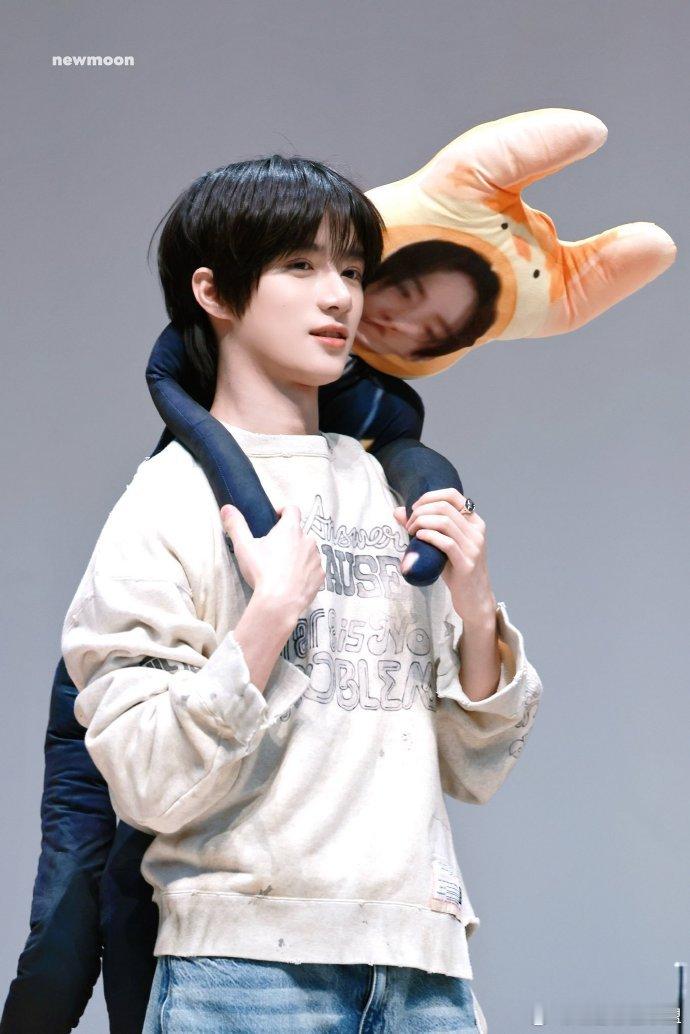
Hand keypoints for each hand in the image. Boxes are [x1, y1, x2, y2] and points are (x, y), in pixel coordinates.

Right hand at [220, 503, 325, 620]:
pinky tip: (292, 581)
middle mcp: (308, 540)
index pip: (292, 509)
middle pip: (299, 533)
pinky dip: (305, 572)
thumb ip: (236, 525)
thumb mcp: (244, 547)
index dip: (283, 511)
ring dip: (298, 555)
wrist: (280, 602)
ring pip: (307, 551)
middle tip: (272, 551)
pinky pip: (313, 569)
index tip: (274, 519)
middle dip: (288, 538)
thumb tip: (227, 508)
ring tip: (282, 569)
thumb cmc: (262, 572)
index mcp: (291, 529)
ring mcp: (316, 558)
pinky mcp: (320, 576)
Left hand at [393, 488, 496, 625]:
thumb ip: (424, 527)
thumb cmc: (457, 571)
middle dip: (420, 511)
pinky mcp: (467, 563)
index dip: (429, 496)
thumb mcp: (441, 546)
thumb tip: (398, 511)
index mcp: (474, 522)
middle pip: (444, 507)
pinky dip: (429, 536)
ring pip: (445, 522)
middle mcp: (477, 531)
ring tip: (411, 532)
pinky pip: (446, 543)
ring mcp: (474, 547)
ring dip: (421, 523)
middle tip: (408, 524)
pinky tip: (418, 538)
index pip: (453, 495)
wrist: (474, 599)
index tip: (414, 508)